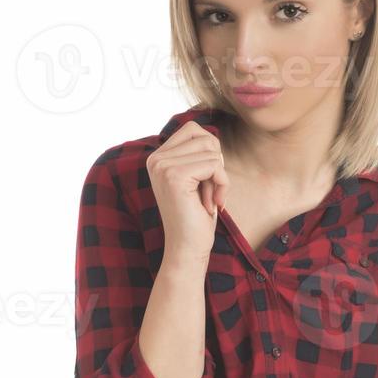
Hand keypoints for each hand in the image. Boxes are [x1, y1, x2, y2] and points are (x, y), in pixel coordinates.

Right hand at [146, 120, 229, 263]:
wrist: (188, 248)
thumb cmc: (196, 216)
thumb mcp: (197, 178)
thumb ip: (198, 153)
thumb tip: (210, 132)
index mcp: (158, 156)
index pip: (195, 129)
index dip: (210, 154)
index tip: (205, 181)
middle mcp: (155, 158)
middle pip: (205, 136)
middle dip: (216, 164)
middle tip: (207, 191)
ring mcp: (163, 166)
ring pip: (212, 150)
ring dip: (218, 177)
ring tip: (206, 199)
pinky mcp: (174, 176)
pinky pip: (214, 165)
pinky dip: (221, 184)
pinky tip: (210, 204)